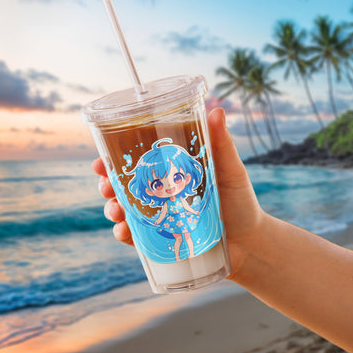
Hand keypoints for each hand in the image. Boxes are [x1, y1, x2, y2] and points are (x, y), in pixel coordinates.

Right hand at [92, 107, 265, 280]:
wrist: (250, 243)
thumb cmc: (241, 202)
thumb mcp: (231, 170)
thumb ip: (222, 143)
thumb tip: (217, 109)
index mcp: (172, 173)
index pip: (138, 161)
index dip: (115, 158)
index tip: (102, 158)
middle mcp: (162, 193)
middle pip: (125, 185)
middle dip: (107, 184)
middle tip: (105, 186)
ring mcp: (160, 216)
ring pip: (125, 210)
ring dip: (112, 209)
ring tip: (115, 211)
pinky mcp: (161, 239)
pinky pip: (135, 237)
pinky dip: (124, 234)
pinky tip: (123, 231)